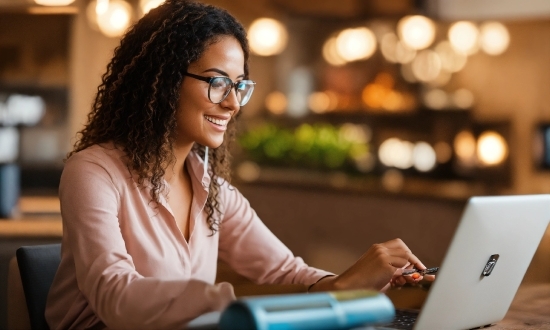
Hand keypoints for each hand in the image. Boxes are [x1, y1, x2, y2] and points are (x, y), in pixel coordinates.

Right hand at [309, 238, 427, 291]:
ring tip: (403, 279)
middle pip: (404, 249)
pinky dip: (404, 274)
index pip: (399, 245)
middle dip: (412, 260)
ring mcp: (382, 254)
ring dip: (409, 269)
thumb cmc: (363, 283)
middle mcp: (380, 249)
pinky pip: (403, 265)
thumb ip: (392, 269)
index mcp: (377, 249)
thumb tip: (409, 272)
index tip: (415, 266)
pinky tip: (397, 282)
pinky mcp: (384, 262)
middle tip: (415, 271)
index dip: (408, 255)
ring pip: (406, 256)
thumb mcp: (379, 272)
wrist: (349, 286)